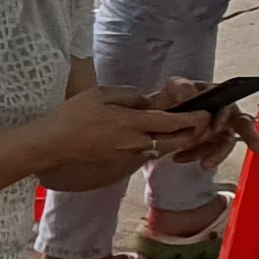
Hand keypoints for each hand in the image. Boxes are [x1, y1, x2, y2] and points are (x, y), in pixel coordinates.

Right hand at [40, 82, 198, 180]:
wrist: (53, 144)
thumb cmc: (73, 116)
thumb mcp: (100, 94)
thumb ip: (129, 95)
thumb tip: (147, 101)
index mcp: (132, 123)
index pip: (173, 122)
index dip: (193, 118)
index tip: (205, 112)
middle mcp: (136, 143)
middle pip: (176, 142)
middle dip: (192, 133)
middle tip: (199, 123)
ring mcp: (130, 157)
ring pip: (164, 150)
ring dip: (175, 141)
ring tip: (179, 130)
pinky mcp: (122, 165)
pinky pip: (148, 155)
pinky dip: (157, 147)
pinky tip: (153, 138)